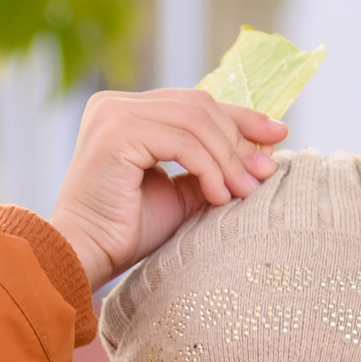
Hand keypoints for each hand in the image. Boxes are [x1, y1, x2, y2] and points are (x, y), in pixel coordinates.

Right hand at [46, 87, 287, 288]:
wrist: (82, 257)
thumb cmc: (123, 234)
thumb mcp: (178, 195)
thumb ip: (207, 169)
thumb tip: (258, 155)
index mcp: (126, 112)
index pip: (194, 104)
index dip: (240, 117)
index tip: (278, 135)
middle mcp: (116, 104)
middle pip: (199, 105)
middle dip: (239, 140)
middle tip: (265, 174)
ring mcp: (114, 113)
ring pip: (195, 120)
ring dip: (228, 157)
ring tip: (245, 192)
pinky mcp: (117, 132)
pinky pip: (182, 141)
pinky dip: (208, 166)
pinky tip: (219, 196)